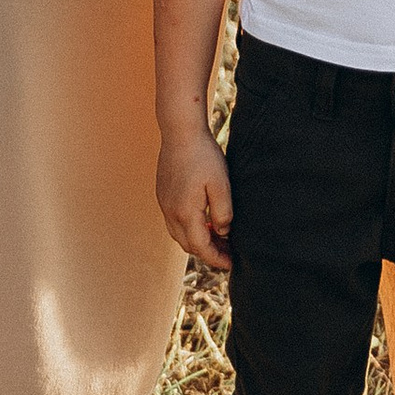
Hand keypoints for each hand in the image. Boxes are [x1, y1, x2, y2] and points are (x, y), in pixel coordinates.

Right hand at [157, 128, 233, 269]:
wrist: (180, 131)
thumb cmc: (204, 156)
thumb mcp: (221, 185)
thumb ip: (223, 213)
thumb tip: (223, 233)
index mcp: (185, 213)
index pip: (200, 248)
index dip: (217, 259)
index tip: (232, 263)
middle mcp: (170, 212)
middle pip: (188, 245)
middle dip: (208, 252)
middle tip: (228, 251)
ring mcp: (164, 203)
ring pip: (179, 235)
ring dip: (198, 240)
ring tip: (218, 237)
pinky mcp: (163, 194)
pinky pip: (174, 221)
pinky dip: (189, 228)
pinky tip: (204, 219)